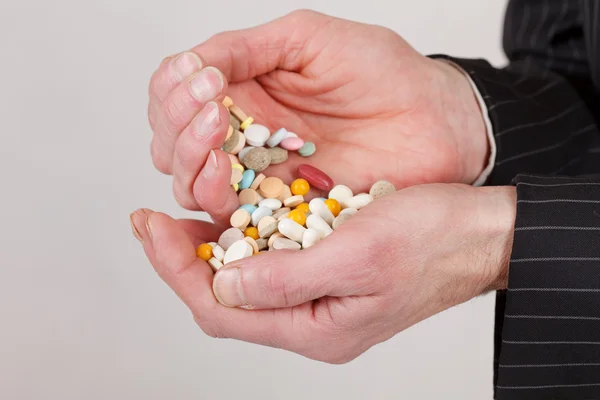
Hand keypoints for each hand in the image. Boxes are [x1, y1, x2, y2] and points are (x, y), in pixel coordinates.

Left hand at [129, 183, 514, 362]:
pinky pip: (271, 264)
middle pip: (226, 299)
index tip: (150, 226)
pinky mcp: (328, 274)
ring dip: (209, 249)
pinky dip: (243, 239)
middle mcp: (311, 320)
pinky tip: (230, 213)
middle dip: (183, 260)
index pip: (222, 308)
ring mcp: (320, 298)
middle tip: (153, 220)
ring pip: (245, 281)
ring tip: (180, 215)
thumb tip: (223, 284)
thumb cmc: (433, 240)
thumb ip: (287, 279)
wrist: (478, 234)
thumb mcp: (359, 254)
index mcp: (316, 328)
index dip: (177, 269)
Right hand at [146, 10, 487, 223]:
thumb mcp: (309, 39)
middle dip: (179, 130)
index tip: (206, 82)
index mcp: (243, 88)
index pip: (173, 95)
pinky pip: (229, 213)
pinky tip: (228, 173)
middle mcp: (242, 134)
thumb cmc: (382, 71)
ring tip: (220, 143)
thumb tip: (189, 65)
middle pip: (172, 143)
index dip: (173, 92)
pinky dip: (214, 196)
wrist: (435, 121)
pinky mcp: (279, 207)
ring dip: (190, 163)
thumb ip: (245, 49)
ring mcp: (258, 173)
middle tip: (213, 112)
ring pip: (191, 181)